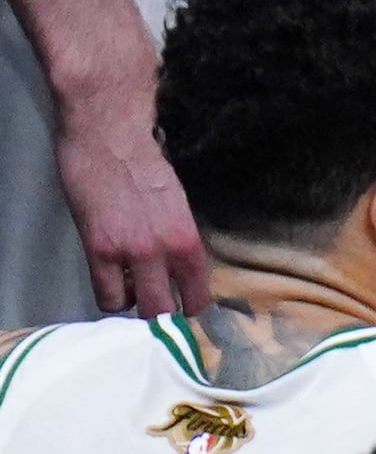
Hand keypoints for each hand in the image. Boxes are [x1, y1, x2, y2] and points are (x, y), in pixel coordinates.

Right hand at [54, 79, 202, 316]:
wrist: (109, 137)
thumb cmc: (143, 163)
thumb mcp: (175, 204)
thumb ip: (177, 238)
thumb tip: (177, 266)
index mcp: (188, 237)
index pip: (199, 292)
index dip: (192, 307)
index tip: (187, 308)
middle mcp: (164, 250)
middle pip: (168, 311)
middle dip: (165, 315)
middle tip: (159, 308)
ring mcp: (129, 252)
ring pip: (137, 309)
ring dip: (136, 306)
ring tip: (134, 291)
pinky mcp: (97, 249)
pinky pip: (107, 295)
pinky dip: (112, 296)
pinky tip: (114, 284)